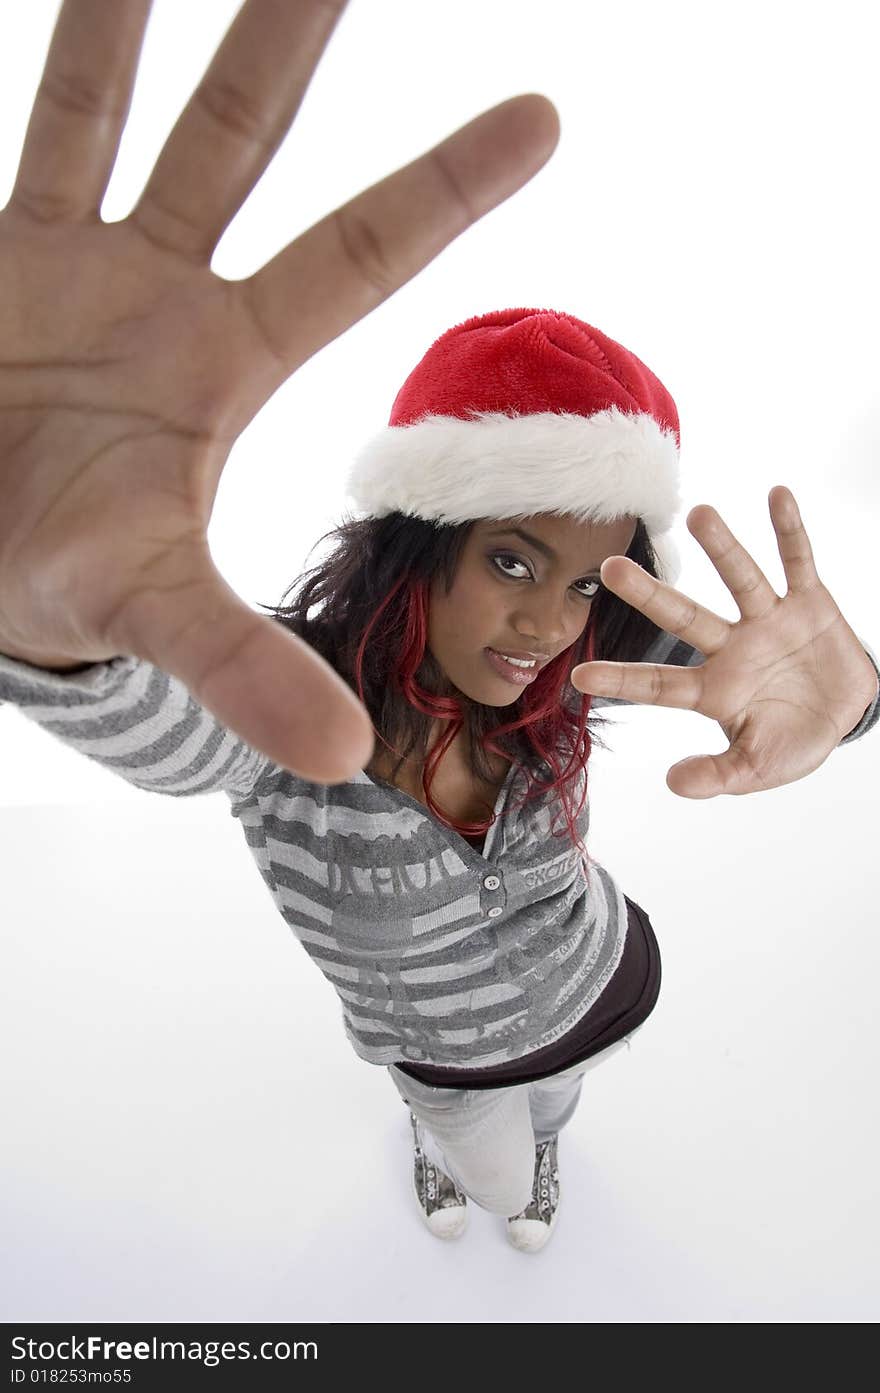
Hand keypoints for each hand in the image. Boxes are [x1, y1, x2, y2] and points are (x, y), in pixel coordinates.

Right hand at [0, 0, 558, 782]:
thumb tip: (348, 757)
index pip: (358, 255)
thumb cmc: (63, 581)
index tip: (546, 114)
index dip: (446, 187)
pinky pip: (22, 139)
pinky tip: (85, 5)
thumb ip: (244, 667)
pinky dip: (49, 77)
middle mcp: (159, 291)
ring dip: (126, 18)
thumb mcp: (154, 610)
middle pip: (241, 144)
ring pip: (114, 108)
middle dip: (285, 46)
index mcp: (222, 361)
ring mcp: (69, 259)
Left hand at [570, 486, 878, 798]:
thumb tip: (672, 783)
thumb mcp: (756, 769)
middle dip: (649, 595)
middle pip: (684, 617)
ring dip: (722, 548)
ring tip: (699, 512)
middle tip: (608, 567)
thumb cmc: (791, 742)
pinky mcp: (809, 602)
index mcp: (713, 689)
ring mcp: (768, 620)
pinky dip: (789, 530)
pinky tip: (778, 495)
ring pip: (740, 580)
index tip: (578, 676)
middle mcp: (732, 647)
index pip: (659, 684)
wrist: (848, 716)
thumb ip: (718, 775)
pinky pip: (798, 561)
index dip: (622, 679)